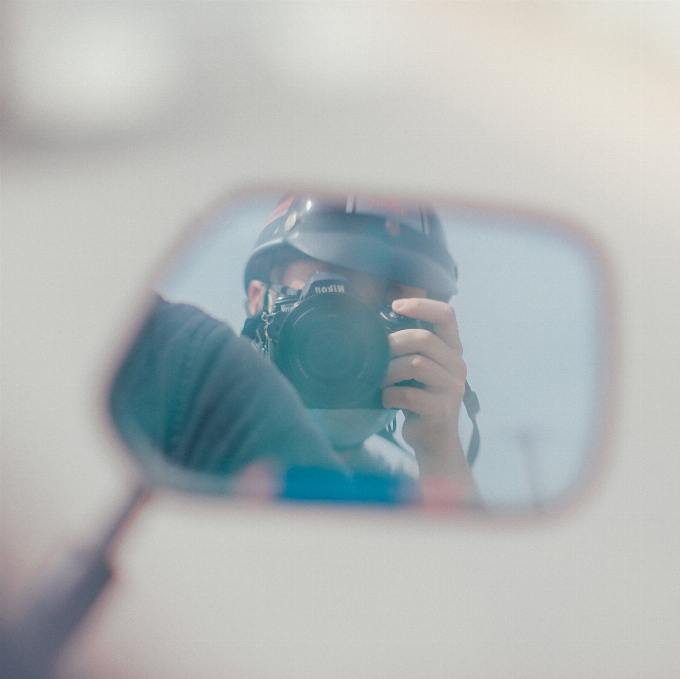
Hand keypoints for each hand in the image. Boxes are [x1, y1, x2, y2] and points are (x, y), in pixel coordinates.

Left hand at [381, 298, 474, 487]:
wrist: (432, 441)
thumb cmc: (418, 398)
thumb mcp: (417, 368)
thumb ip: (408, 347)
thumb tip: (376, 320)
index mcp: (452, 350)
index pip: (446, 314)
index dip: (421, 305)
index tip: (395, 305)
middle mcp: (457, 365)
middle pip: (424, 339)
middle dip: (393, 344)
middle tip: (376, 356)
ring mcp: (452, 388)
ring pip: (415, 364)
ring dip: (388, 371)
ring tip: (379, 381)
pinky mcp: (440, 410)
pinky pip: (408, 395)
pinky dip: (389, 396)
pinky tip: (386, 400)